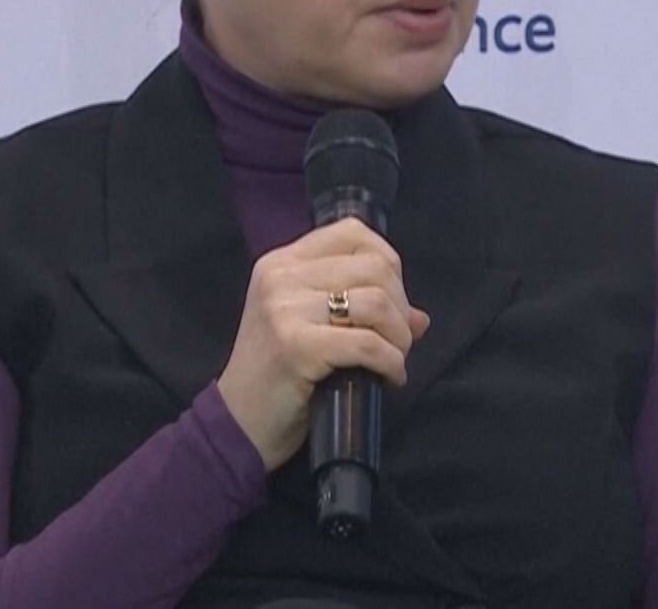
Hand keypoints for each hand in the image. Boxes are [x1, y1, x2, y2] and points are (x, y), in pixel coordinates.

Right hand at [215, 217, 431, 470]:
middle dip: (400, 306)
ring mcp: (285, 308)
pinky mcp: (296, 345)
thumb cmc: (276, 377)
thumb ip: (360, 310)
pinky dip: (391, 362)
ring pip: (376, 302)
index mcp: (282, 262)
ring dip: (399, 336)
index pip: (352, 232)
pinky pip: (368, 344)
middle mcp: (281, 276)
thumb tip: (419, 318)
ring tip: (394, 359)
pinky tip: (389, 377)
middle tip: (398, 340)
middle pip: (374, 266)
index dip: (388, 263)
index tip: (392, 301)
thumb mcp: (311, 329)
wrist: (237, 425)